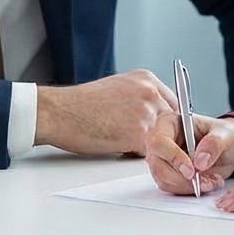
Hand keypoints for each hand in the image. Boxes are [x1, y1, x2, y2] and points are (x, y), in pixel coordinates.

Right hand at [34, 70, 177, 154]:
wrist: (60, 112)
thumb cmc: (81, 104)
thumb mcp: (117, 88)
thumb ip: (139, 97)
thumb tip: (152, 116)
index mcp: (146, 79)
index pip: (173, 102)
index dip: (167, 121)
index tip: (163, 132)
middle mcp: (150, 92)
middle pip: (173, 120)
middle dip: (164, 135)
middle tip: (149, 144)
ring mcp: (146, 112)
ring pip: (163, 137)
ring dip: (151, 146)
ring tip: (128, 146)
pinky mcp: (138, 133)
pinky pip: (150, 151)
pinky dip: (137, 156)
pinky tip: (120, 150)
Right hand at [145, 112, 233, 195]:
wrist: (229, 149)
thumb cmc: (224, 135)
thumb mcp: (226, 135)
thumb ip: (214, 143)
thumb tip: (200, 160)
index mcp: (170, 122)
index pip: (159, 141)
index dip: (173, 157)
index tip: (191, 171)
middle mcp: (162, 141)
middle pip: (158, 165)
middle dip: (183, 178)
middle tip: (206, 181)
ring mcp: (163, 159)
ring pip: (163, 180)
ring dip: (188, 186)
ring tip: (211, 181)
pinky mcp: (168, 175)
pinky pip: (171, 188)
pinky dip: (189, 190)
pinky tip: (205, 183)